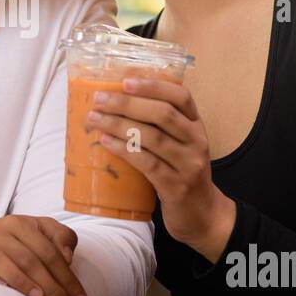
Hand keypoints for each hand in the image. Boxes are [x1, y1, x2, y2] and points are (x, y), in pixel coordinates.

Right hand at [0, 213, 86, 295]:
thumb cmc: (14, 250)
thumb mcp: (39, 237)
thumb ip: (60, 238)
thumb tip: (68, 255)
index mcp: (19, 223)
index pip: (49, 251)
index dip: (68, 277)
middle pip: (29, 258)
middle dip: (52, 287)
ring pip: (1, 260)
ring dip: (22, 280)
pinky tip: (3, 290)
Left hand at [85, 77, 236, 261]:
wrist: (202, 214)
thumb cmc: (181, 173)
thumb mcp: (180, 145)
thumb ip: (160, 126)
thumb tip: (116, 102)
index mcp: (196, 125)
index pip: (181, 96)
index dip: (154, 85)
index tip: (126, 80)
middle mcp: (196, 141)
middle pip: (162, 114)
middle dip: (128, 104)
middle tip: (100, 99)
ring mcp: (188, 164)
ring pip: (152, 137)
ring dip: (119, 125)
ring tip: (94, 119)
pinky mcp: (175, 186)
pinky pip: (146, 162)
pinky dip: (124, 149)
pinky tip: (105, 142)